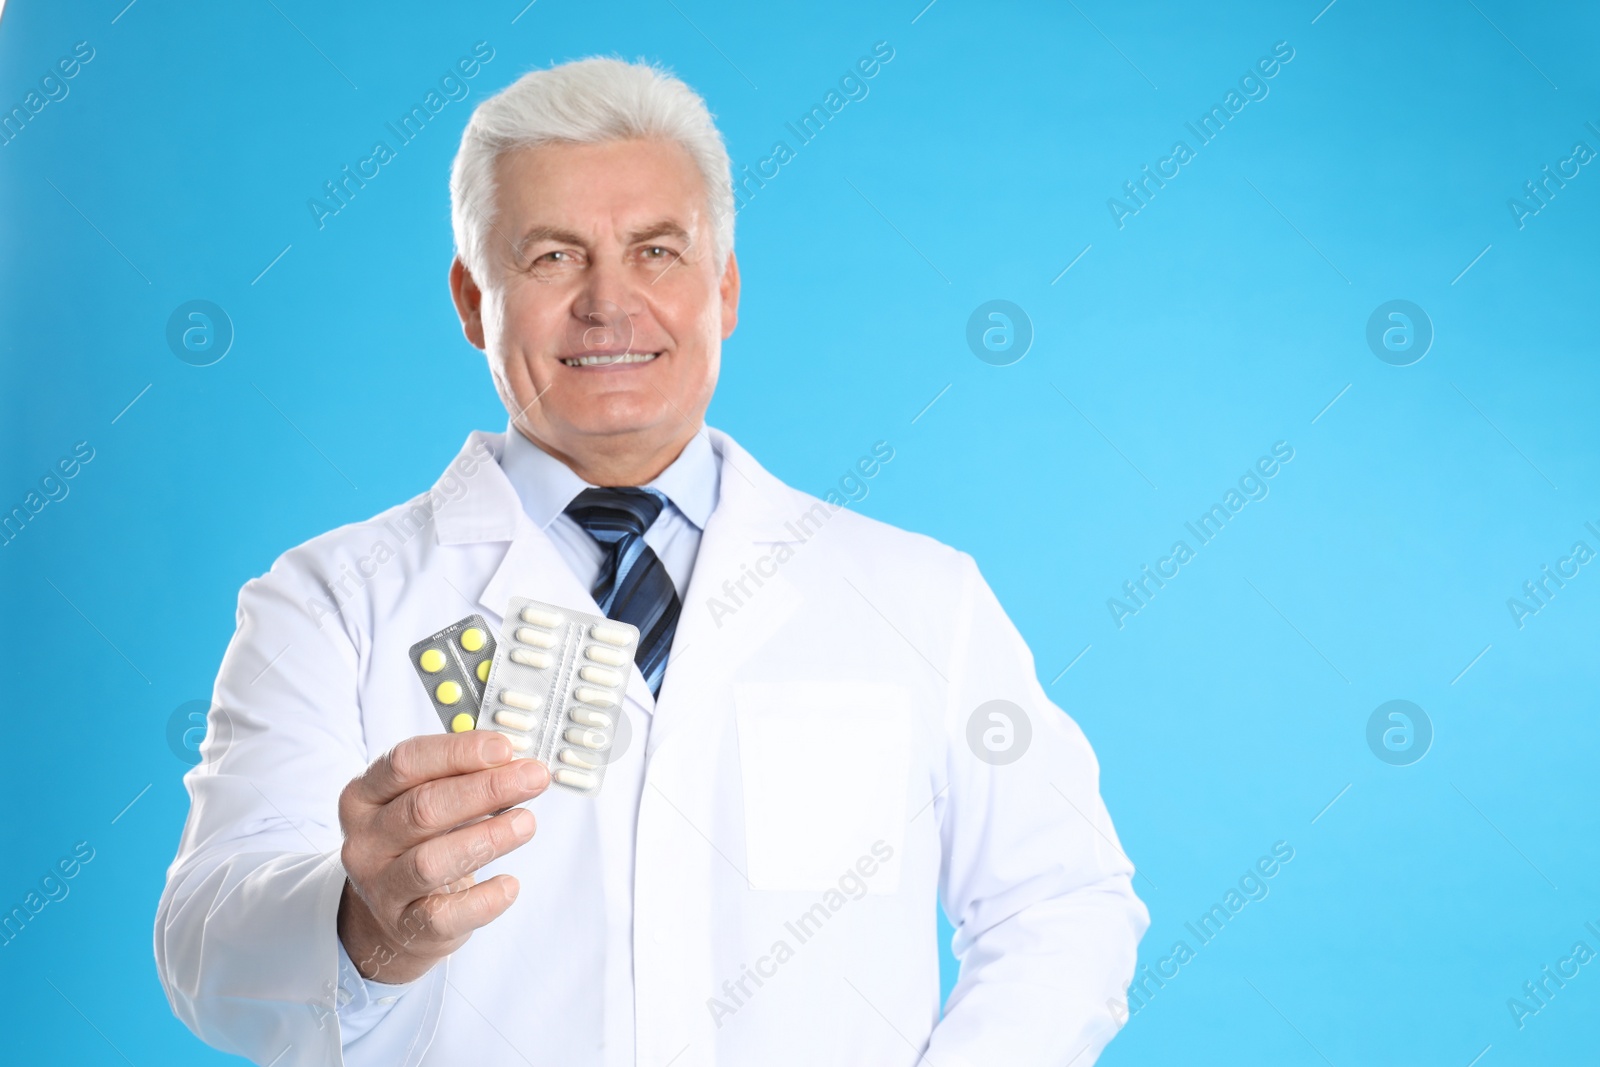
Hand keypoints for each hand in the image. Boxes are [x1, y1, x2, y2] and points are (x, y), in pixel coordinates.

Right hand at [337, 730, 548, 984]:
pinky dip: (482, 900)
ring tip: (527, 823)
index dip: (458, 752)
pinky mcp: (406, 926)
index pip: (405, 763)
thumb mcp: (424, 801)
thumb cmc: (419, 843)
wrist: (392, 916)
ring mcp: (380, 887)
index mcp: (363, 797)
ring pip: (431, 862)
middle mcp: (365, 841)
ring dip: (486, 839)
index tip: (505, 748)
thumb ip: (460, 777)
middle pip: (423, 808)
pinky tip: (510, 885)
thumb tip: (513, 761)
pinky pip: (444, 915)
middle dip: (486, 789)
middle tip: (533, 778)